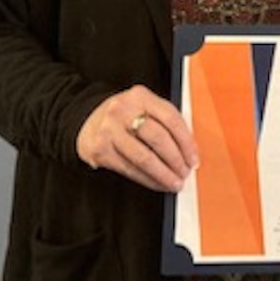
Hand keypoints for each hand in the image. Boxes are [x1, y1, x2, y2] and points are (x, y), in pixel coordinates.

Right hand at [76, 84, 198, 192]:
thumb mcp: (142, 105)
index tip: (194, 157)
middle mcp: (123, 111)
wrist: (86, 119)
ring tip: (175, 183)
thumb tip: (188, 149)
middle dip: (176, 160)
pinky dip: (148, 180)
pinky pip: (130, 169)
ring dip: (164, 175)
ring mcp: (110, 131)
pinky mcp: (101, 151)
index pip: (171, 118)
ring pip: (144, 158)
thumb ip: (164, 120)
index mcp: (140, 96)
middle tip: (185, 172)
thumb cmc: (123, 114)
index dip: (187, 142)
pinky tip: (158, 183)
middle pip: (158, 139)